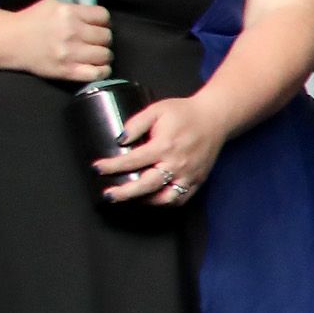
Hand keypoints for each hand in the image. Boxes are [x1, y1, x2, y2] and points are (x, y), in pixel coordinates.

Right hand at [12, 0, 112, 81]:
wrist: (10, 41)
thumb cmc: (32, 20)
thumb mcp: (53, 3)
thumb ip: (75, 4)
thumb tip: (94, 8)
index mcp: (69, 13)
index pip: (103, 16)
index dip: (102, 21)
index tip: (97, 25)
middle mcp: (72, 32)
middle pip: (106, 37)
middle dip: (102, 38)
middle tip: (94, 41)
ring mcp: (70, 53)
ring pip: (105, 55)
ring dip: (103, 55)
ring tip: (94, 54)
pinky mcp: (67, 71)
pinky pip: (97, 73)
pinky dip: (102, 71)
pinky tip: (97, 67)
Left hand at [95, 94, 230, 205]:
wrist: (215, 118)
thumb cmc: (185, 113)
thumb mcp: (157, 110)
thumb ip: (136, 123)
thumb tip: (121, 140)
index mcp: (164, 146)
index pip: (132, 161)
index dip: (112, 166)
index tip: (98, 168)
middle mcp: (177, 163)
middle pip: (146, 185)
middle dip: (124, 193)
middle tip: (108, 195)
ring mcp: (189, 174)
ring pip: (165, 198)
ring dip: (145, 201)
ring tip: (131, 199)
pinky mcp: (197, 180)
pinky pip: (181, 199)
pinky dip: (165, 202)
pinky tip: (153, 198)